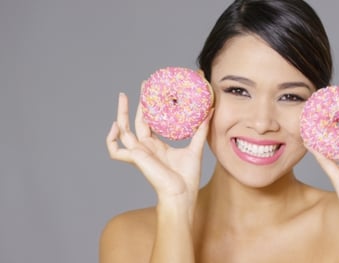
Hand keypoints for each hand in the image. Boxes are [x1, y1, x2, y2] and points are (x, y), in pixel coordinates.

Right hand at [105, 87, 212, 209]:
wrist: (181, 194)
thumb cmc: (187, 178)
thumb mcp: (195, 148)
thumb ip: (201, 131)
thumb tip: (210, 111)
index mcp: (157, 145)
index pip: (150, 122)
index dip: (150, 106)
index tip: (154, 90)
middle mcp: (146, 147)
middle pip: (136, 121)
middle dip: (138, 102)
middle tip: (143, 84)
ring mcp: (139, 152)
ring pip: (123, 130)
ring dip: (121, 112)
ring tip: (123, 96)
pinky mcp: (135, 158)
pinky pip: (115, 150)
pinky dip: (110, 139)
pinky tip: (115, 126)